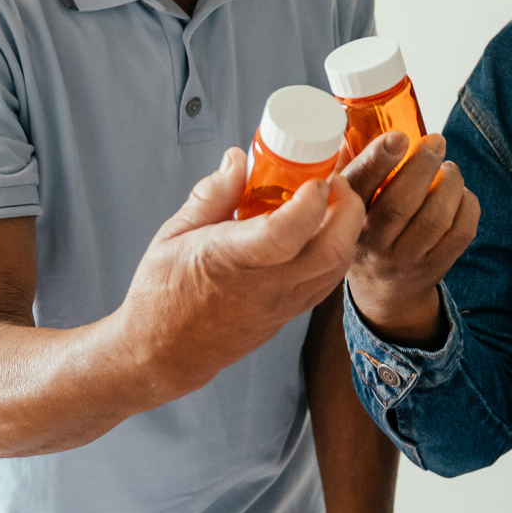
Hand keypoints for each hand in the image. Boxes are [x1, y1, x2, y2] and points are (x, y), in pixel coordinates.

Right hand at [116, 147, 365, 399]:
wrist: (164, 353)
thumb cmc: (163, 293)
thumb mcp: (174, 235)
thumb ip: (212, 195)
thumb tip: (238, 159)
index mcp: (230, 261)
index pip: (285, 234)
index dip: (310, 203)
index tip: (315, 178)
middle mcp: (265, 286)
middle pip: (331, 252)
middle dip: (348, 209)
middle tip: (335, 181)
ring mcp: (282, 304)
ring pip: (337, 267)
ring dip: (347, 230)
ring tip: (331, 202)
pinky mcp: (290, 314)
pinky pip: (328, 281)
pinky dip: (338, 251)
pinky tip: (323, 231)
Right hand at [341, 132, 478, 347]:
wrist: (382, 290)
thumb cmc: (367, 229)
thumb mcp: (347, 203)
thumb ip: (351, 165)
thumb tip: (354, 118)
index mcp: (348, 218)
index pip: (360, 188)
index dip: (379, 160)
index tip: (399, 137)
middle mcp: (374, 243)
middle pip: (401, 204)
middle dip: (423, 166)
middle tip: (436, 141)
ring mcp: (405, 259)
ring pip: (435, 219)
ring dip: (449, 184)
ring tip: (449, 168)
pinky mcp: (435, 267)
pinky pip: (460, 234)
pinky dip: (468, 206)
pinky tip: (460, 193)